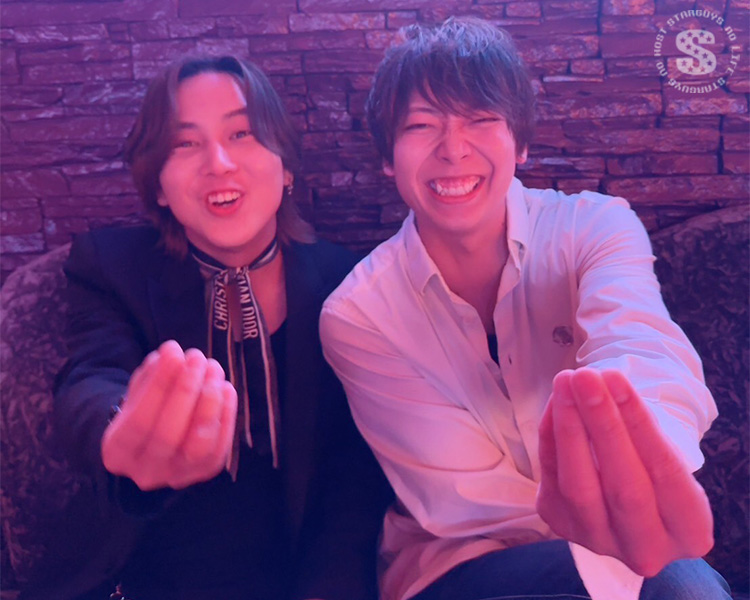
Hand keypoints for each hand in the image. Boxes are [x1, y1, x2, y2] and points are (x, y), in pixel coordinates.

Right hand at [101, 340, 236, 489]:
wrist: (154, 443)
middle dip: (186, 391)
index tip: (172, 352)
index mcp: (117, 452)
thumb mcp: (139, 392)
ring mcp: (178, 476)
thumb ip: (152, 375)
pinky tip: (225, 388)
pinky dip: (226, 415)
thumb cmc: (145, 409)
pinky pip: (219, 447)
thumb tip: (171, 354)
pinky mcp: (205, 472)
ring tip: (213, 369)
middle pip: (168, 435)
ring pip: (198, 446)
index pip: (138, 420)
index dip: (158, 384)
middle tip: (197, 358)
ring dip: (210, 402)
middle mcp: (145, 471)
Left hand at [537, 368, 713, 576]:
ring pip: (579, 487)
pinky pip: (551, 477)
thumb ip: (641, 428)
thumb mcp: (666, 455)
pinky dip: (551, 435)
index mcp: (689, 532)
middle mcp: (646, 548)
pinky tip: (557, 402)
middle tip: (586, 377)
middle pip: (623, 487)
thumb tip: (603, 385)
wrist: (632, 510)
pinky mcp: (562, 526)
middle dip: (601, 424)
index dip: (638, 423)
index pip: (665, 473)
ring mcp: (599, 542)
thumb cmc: (655, 472)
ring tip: (566, 382)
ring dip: (569, 427)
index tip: (617, 379)